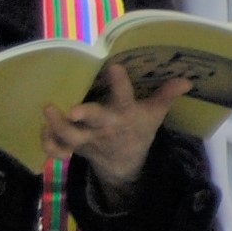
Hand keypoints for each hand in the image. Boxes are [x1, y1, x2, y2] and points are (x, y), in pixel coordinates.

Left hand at [42, 60, 192, 194]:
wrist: (124, 163)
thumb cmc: (138, 130)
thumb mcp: (155, 114)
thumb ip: (167, 95)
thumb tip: (187, 79)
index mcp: (125, 115)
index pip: (125, 97)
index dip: (119, 83)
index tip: (114, 67)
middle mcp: (105, 127)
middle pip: (93, 122)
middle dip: (84, 115)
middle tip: (72, 110)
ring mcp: (87, 139)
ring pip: (69, 136)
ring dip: (56, 126)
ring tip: (48, 109)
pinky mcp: (73, 147)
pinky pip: (57, 150)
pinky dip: (48, 142)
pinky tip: (44, 129)